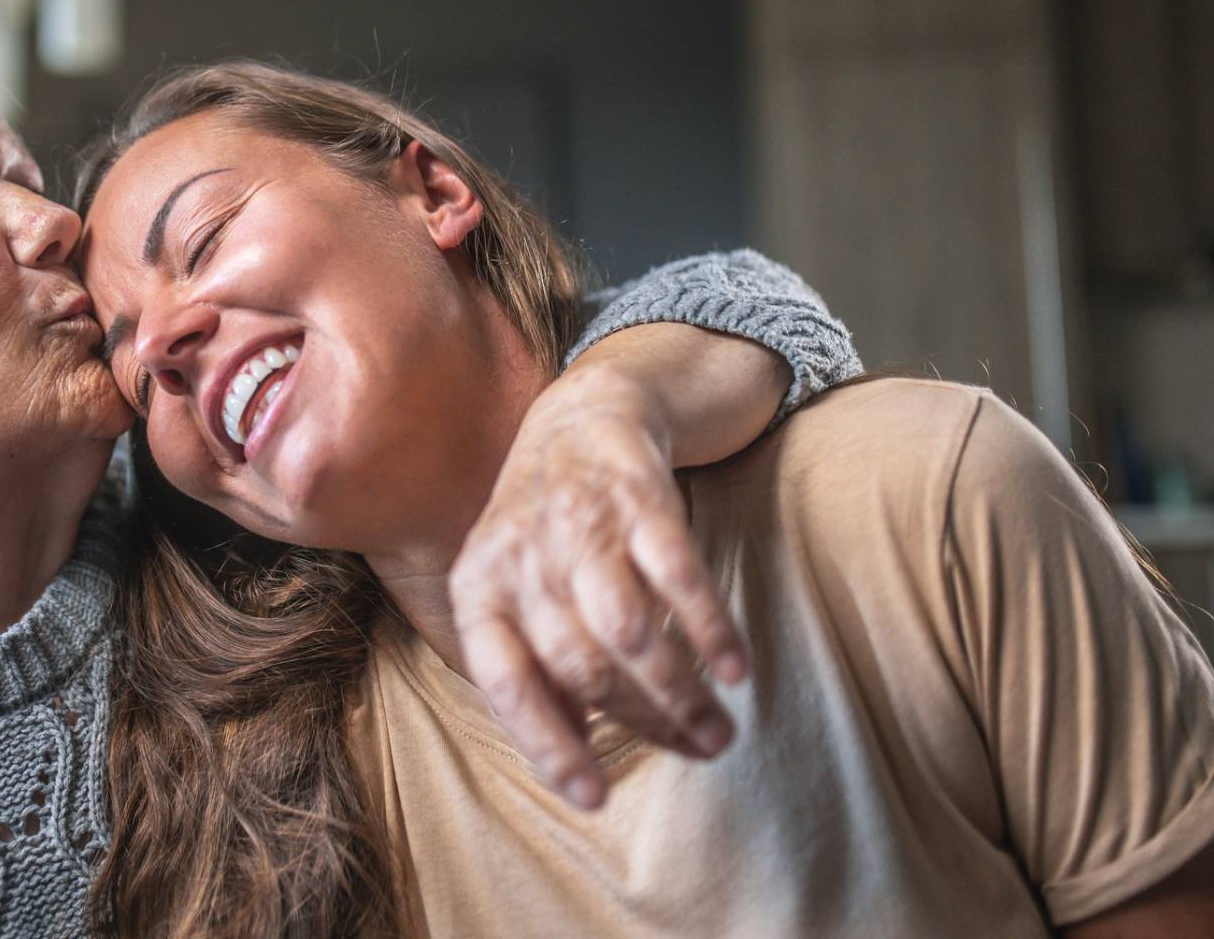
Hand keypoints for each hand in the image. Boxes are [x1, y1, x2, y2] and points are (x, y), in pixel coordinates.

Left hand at [449, 374, 748, 809]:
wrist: (581, 416)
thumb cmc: (548, 532)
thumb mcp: (518, 594)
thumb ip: (536, 670)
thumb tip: (571, 760)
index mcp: (478, 591)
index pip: (504, 682)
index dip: (548, 744)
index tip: (596, 797)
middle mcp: (520, 558)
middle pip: (581, 665)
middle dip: (643, 723)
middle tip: (699, 751)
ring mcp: (578, 525)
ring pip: (626, 631)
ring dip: (677, 690)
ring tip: (719, 729)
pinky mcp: (635, 497)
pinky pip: (675, 574)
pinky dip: (707, 627)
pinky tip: (734, 670)